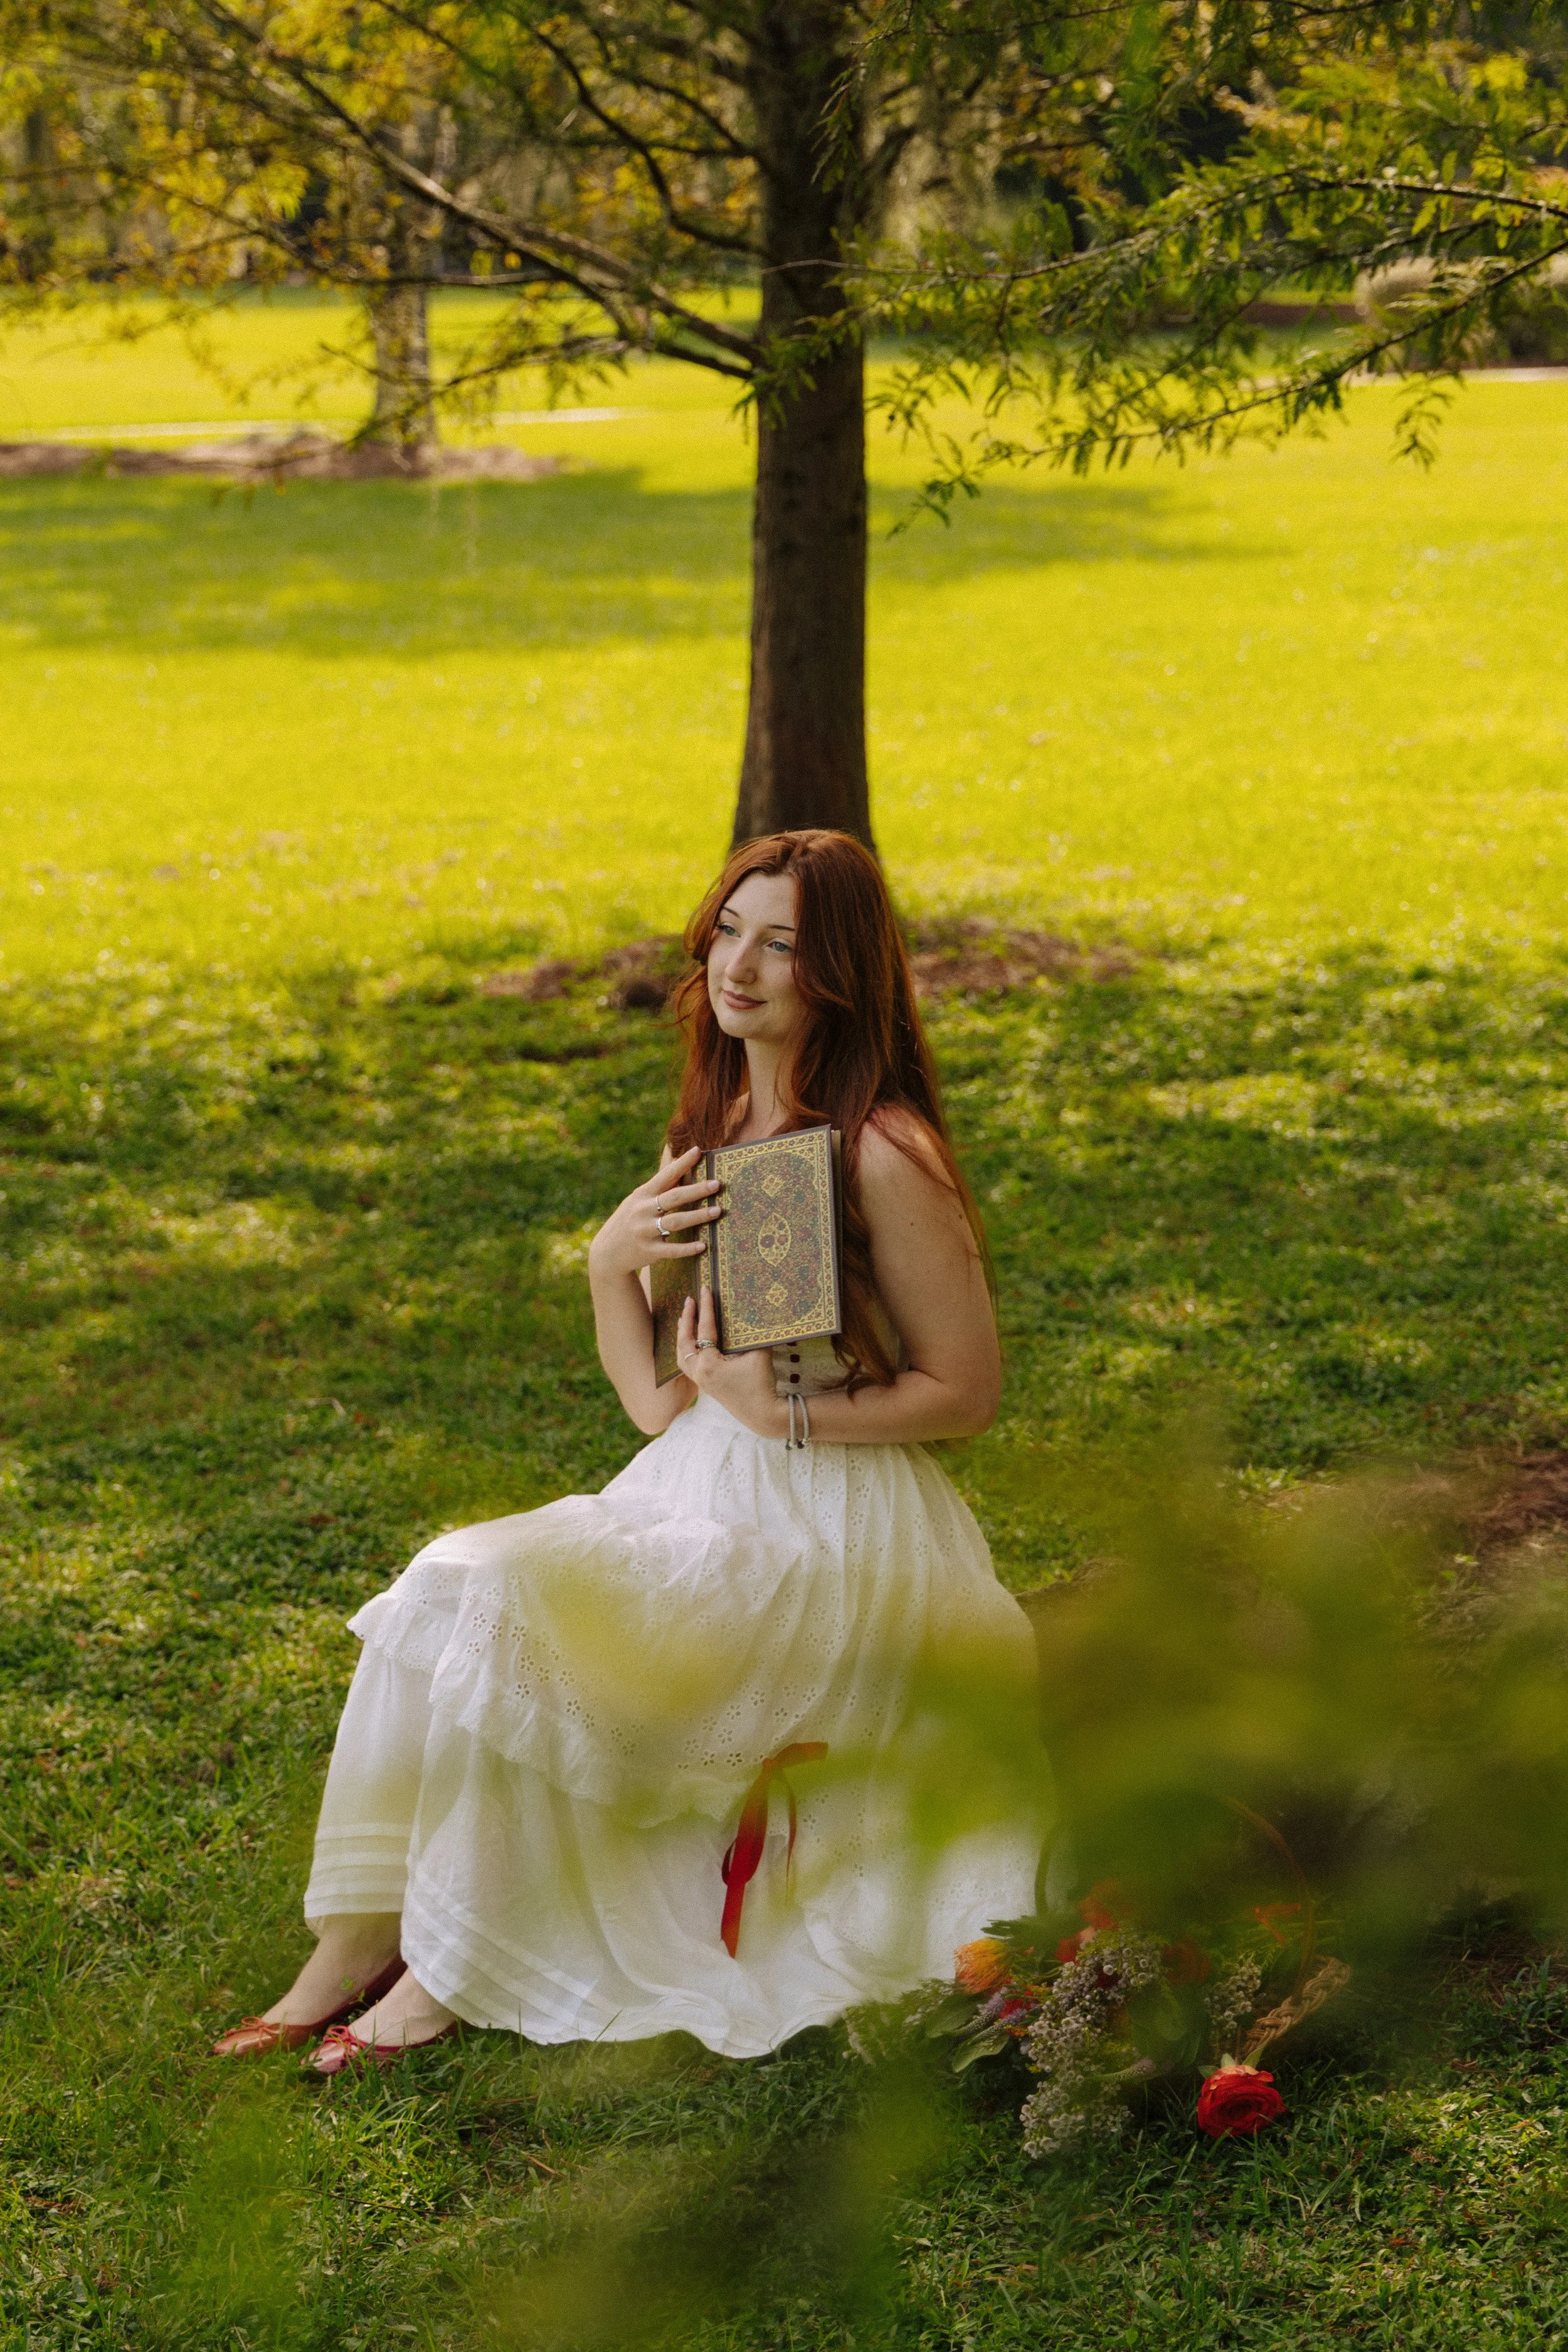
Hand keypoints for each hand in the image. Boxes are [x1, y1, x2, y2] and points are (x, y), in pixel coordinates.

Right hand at [588, 1146, 720, 1281]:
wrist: (608, 1252)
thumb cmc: (630, 1220)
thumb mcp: (638, 1201)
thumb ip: (659, 1189)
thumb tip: (683, 1171)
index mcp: (642, 1195)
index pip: (665, 1176)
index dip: (682, 1163)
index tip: (698, 1151)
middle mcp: (642, 1211)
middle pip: (674, 1198)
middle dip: (696, 1190)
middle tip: (717, 1184)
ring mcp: (645, 1232)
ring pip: (675, 1222)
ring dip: (698, 1216)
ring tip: (717, 1211)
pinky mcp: (649, 1251)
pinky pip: (672, 1250)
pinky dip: (687, 1248)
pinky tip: (703, 1246)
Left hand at [674, 1285, 784, 1436]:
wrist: (763, 1414)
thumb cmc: (761, 1384)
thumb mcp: (758, 1354)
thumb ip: (751, 1333)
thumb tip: (749, 1312)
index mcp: (708, 1364)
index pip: (704, 1330)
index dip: (705, 1308)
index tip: (704, 1290)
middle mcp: (699, 1373)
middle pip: (684, 1342)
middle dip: (686, 1319)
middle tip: (689, 1301)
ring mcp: (701, 1381)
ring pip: (682, 1356)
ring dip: (682, 1336)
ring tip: (684, 1319)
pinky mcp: (706, 1386)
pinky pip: (689, 1365)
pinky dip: (687, 1350)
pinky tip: (693, 1343)